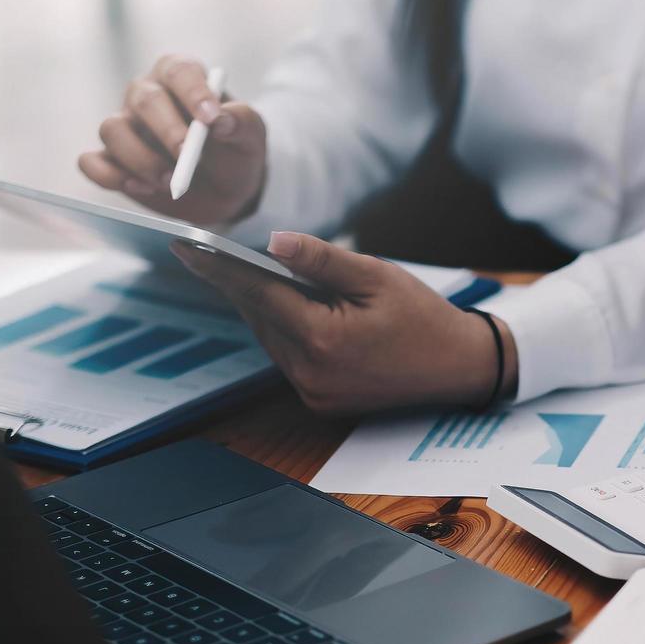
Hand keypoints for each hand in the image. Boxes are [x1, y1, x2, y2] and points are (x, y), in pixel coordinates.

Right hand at [79, 54, 267, 224]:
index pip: (180, 71)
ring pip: (112, 129)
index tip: (209, 119)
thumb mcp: (250, 135)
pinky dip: (109, 176)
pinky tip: (139, 188)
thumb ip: (241, 121)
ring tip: (169, 182)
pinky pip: (91, 162)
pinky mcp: (111, 159)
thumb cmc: (234, 150)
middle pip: (143, 99)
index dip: (192, 92)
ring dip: (139, 158)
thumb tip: (221, 120)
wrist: (224, 189)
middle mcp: (146, 95)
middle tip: (186, 156)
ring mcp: (125, 126)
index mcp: (181, 76)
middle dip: (166, 130)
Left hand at [169, 232, 511, 413]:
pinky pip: (287, 357)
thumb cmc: (423, 317)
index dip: (219, 267)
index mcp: (322, 339)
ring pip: (270, 338)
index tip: (185, 246)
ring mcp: (313, 392)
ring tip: (255, 275)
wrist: (459, 368)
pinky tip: (290, 308)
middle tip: (214, 252)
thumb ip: (322, 260)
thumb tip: (274, 242)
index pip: (257, 294)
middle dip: (242, 284)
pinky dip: (284, 330)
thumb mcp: (376, 276)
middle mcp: (310, 373)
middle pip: (259, 317)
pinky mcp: (319, 401)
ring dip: (264, 308)